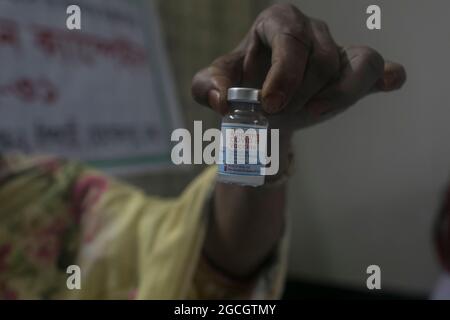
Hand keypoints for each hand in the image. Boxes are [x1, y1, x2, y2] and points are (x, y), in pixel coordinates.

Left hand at [191, 3, 406, 132]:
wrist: (264, 104)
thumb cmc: (241, 87)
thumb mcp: (213, 85)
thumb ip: (207, 88)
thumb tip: (221, 101)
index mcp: (276, 21)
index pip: (289, 38)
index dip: (284, 74)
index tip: (270, 105)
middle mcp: (310, 29)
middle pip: (321, 58)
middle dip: (301, 94)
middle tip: (278, 115)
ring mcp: (336, 47)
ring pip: (355, 65)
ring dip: (334, 98)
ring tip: (310, 114)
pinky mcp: (353, 68)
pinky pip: (375, 67)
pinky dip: (386, 77)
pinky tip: (390, 83)